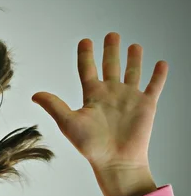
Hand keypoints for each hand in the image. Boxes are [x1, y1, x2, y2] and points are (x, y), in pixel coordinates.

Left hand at [32, 32, 168, 170]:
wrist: (115, 161)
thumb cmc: (90, 145)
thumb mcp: (68, 122)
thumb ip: (54, 105)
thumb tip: (34, 95)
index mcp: (92, 97)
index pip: (88, 70)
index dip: (86, 55)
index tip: (85, 40)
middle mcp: (111, 94)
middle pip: (111, 66)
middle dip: (111, 50)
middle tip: (111, 34)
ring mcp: (129, 98)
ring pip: (132, 72)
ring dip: (134, 59)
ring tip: (134, 45)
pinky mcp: (146, 105)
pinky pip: (154, 86)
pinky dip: (158, 74)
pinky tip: (161, 63)